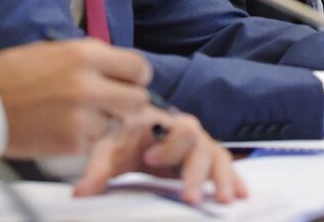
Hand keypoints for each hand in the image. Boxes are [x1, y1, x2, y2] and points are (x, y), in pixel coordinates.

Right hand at [0, 40, 151, 156]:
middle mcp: (89, 85)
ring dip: (99, 121)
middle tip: (111, 103)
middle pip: (138, 100)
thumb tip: (121, 68)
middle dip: (128, 102)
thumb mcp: (55, 51)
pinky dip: (80, 138)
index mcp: (86, 55)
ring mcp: (81, 116)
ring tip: (70, 114)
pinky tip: (57, 127)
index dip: (136, 77)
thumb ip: (91, 58)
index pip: (139, 67)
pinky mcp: (71, 143)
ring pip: (113, 123)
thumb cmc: (12, 74)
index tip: (129, 82)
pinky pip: (91, 141)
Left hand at [74, 109, 243, 205]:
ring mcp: (200, 146)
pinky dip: (235, 179)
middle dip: (197, 173)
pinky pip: (225, 166)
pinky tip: (242, 195)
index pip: (177, 130)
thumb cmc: (124, 137)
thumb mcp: (108, 150)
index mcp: (164, 124)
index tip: (149, 160)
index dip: (168, 146)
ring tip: (225, 200)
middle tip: (191, 198)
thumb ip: (97, 169)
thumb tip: (81, 192)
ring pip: (218, 158)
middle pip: (201, 146)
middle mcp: (187, 133)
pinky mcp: (207, 160)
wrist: (136, 131)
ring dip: (223, 178)